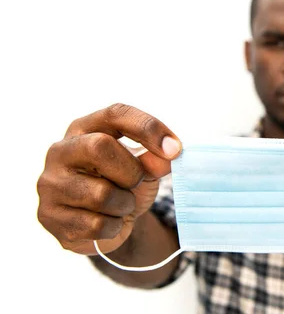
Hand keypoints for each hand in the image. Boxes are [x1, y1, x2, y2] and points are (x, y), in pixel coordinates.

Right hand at [37, 103, 181, 255]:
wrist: (104, 224)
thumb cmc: (122, 184)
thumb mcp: (144, 168)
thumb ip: (156, 159)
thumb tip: (170, 154)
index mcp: (84, 128)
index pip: (116, 114)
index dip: (148, 128)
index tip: (175, 149)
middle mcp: (60, 152)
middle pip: (99, 147)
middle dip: (130, 171)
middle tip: (137, 182)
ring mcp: (51, 185)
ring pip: (101, 194)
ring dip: (124, 204)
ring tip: (121, 205)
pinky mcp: (50, 217)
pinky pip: (95, 225)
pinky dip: (113, 227)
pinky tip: (108, 222)